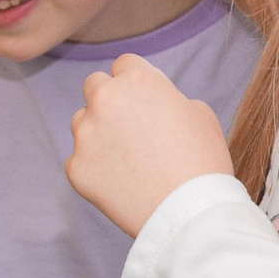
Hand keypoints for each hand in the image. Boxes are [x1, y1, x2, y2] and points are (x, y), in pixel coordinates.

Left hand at [66, 54, 231, 237]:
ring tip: (128, 159)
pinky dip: (95, 168)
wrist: (190, 212)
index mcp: (137, 80)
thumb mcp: (199, 113)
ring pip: (82, 122)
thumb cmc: (203, 161)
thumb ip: (166, 97)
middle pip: (95, 86)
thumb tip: (150, 102)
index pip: (124, 65)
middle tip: (131, 127)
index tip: (145, 101)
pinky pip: (80, 159)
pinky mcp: (76, 167)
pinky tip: (121, 182)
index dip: (136, 83)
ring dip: (98, 132)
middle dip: (110, 100)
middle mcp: (104, 100)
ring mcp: (85, 134)